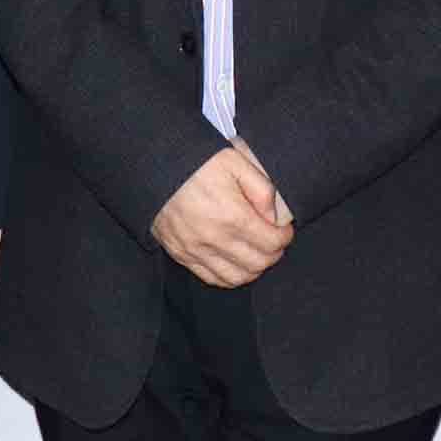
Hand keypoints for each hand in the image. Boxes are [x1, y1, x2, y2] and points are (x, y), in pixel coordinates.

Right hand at [152, 147, 292, 287]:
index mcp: (231, 215)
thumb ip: (261, 189)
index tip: (284, 229)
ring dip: (253, 269)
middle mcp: (214, 238)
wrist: (156, 166)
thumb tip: (274, 217)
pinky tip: (235, 262)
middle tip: (274, 241)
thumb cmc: (197, 162)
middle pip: (258, 263)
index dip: (284, 237)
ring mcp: (195, 250)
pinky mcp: (180, 254)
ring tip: (257, 253)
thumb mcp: (236, 162)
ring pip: (236, 277)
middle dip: (273, 254)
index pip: (272, 243)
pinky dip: (229, 276)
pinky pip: (211, 278)